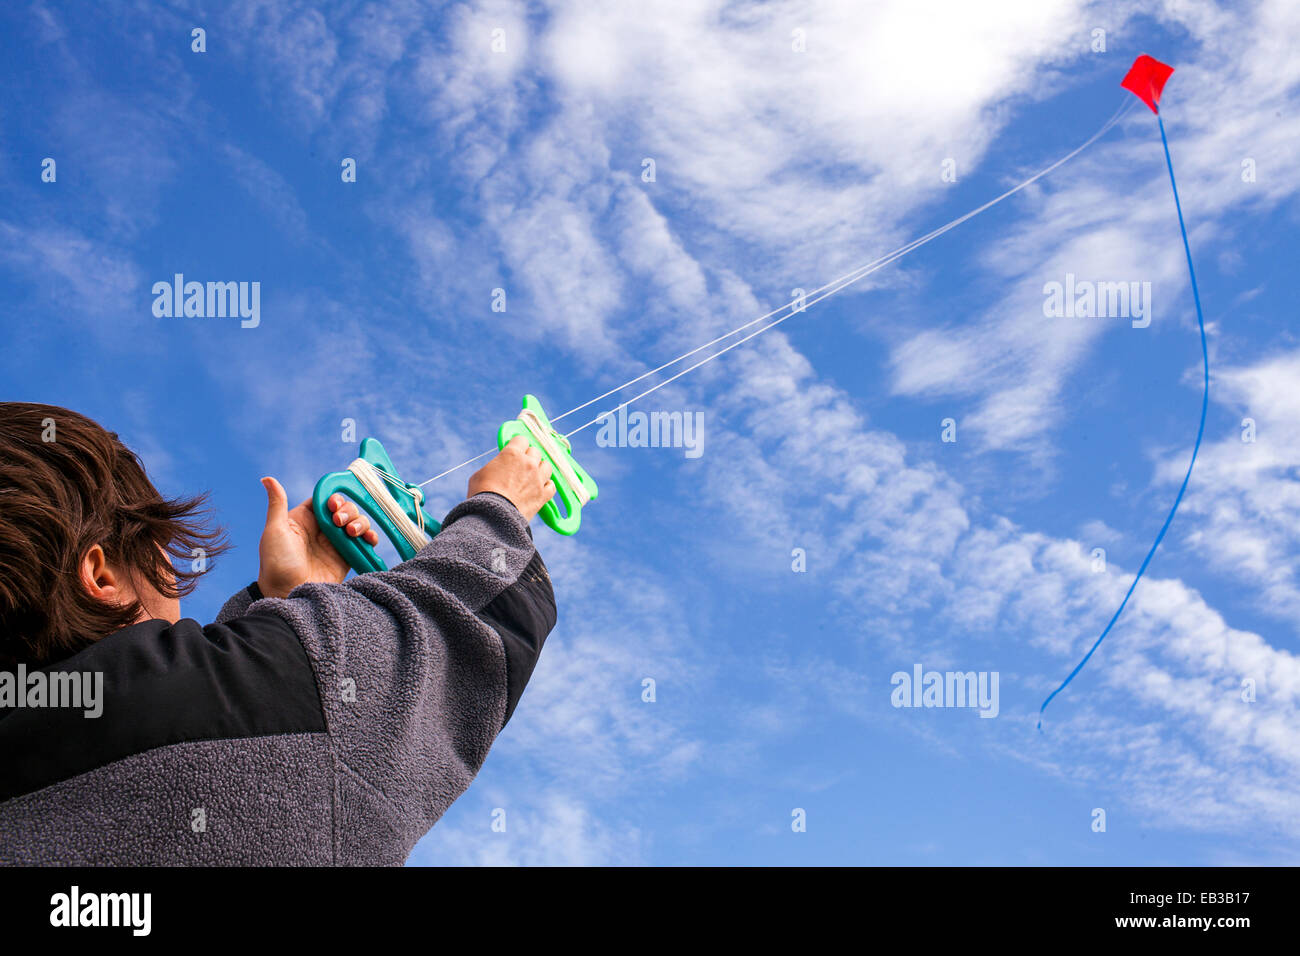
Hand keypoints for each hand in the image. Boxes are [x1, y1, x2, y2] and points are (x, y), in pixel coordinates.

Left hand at [257, 477, 378, 598]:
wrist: (288, 594)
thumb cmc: (276, 564)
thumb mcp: (275, 530)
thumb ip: (277, 504)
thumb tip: (267, 478)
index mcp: (304, 519)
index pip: (324, 499)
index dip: (333, 498)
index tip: (334, 505)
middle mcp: (321, 529)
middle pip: (344, 508)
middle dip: (348, 511)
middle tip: (339, 523)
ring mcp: (335, 543)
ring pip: (357, 522)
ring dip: (360, 522)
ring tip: (352, 533)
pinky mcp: (346, 557)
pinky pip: (364, 542)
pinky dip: (370, 537)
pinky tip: (368, 539)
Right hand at [466, 436, 555, 520]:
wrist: (493, 517)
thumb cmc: (482, 494)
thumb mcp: (480, 474)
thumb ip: (494, 466)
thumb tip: (498, 468)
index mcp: (512, 454)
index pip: (521, 440)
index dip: (517, 445)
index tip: (515, 450)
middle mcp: (528, 464)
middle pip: (535, 452)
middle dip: (528, 457)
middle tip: (521, 465)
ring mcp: (538, 479)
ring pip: (547, 466)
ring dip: (540, 469)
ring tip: (532, 476)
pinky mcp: (543, 495)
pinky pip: (551, 486)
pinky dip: (546, 486)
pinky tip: (539, 488)